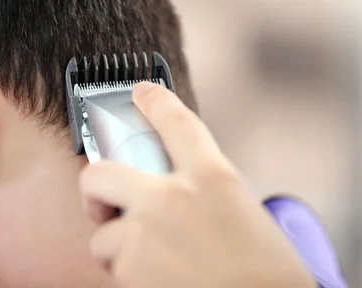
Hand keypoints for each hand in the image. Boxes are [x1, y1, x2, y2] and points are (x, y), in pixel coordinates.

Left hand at [79, 82, 315, 287]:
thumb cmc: (267, 278)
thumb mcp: (246, 217)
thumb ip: (204, 197)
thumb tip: (174, 197)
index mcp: (214, 178)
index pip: (177, 123)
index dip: (154, 101)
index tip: (141, 92)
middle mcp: (174, 196)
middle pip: (102, 171)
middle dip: (93, 188)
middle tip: (102, 204)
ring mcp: (146, 230)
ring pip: (103, 234)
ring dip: (119, 251)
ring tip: (151, 267)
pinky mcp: (129, 266)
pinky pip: (113, 267)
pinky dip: (127, 278)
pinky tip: (158, 284)